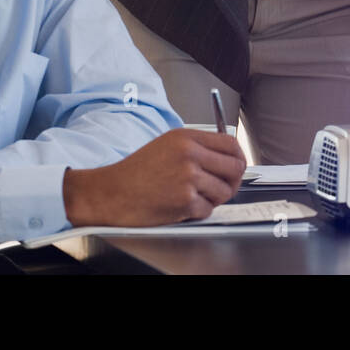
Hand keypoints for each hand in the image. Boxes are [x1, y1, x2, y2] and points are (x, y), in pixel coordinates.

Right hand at [63, 128, 245, 226]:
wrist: (111, 193)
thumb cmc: (136, 172)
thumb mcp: (167, 144)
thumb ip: (198, 147)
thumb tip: (228, 157)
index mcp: (187, 138)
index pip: (231, 144)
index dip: (238, 157)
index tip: (235, 166)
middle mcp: (190, 155)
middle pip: (235, 168)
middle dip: (232, 181)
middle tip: (222, 187)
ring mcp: (188, 178)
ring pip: (224, 191)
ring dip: (213, 198)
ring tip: (193, 196)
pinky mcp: (184, 201)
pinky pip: (208, 210)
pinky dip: (197, 212)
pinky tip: (180, 206)